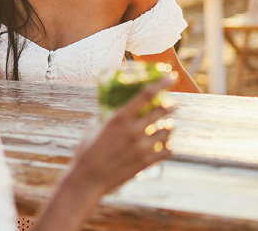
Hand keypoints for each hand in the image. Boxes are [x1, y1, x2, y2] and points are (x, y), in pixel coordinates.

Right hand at [68, 75, 174, 196]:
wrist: (87, 179)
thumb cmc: (86, 151)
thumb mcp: (93, 128)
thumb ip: (106, 117)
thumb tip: (111, 108)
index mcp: (119, 118)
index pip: (146, 95)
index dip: (161, 84)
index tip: (171, 77)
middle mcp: (133, 130)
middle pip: (162, 112)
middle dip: (169, 106)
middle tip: (170, 105)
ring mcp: (141, 147)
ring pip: (167, 131)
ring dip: (169, 126)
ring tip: (167, 125)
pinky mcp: (145, 162)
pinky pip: (167, 151)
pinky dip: (167, 146)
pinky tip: (165, 145)